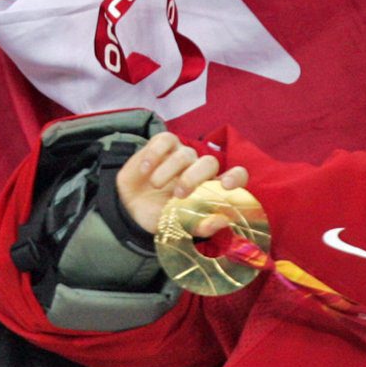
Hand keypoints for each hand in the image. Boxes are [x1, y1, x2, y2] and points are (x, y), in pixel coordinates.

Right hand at [114, 130, 247, 236]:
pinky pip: (164, 140)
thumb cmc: (159, 216)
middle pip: (210, 162)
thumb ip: (200, 225)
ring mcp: (180, 155)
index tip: (227, 186)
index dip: (236, 177)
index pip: (236, 175)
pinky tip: (146, 170)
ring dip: (169, 171)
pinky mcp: (161, 144)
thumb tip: (222, 221)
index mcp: (210, 189)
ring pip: (185, 154)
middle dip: (194, 178)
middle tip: (178, 194)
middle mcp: (199, 169)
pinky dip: (155, 154)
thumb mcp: (177, 226)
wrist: (129, 207)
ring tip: (155, 186)